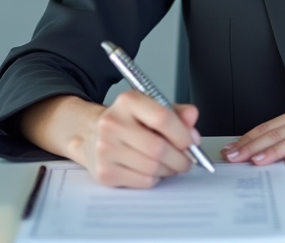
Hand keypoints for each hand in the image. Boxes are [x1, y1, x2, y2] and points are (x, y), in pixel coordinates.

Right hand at [71, 92, 201, 187]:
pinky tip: (152, 169)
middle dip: (180, 158)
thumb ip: (176, 112)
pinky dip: (155, 178)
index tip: (191, 142)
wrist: (91, 134)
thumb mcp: (151, 108)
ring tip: (170, 164)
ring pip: (152, 168)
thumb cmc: (127, 121)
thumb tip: (192, 119)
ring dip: (169, 170)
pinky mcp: (104, 172)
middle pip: (159, 148)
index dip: (183, 134)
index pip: (162, 118)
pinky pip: (143, 182)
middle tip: (187, 159)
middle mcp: (113, 123)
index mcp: (128, 102)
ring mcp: (106, 150)